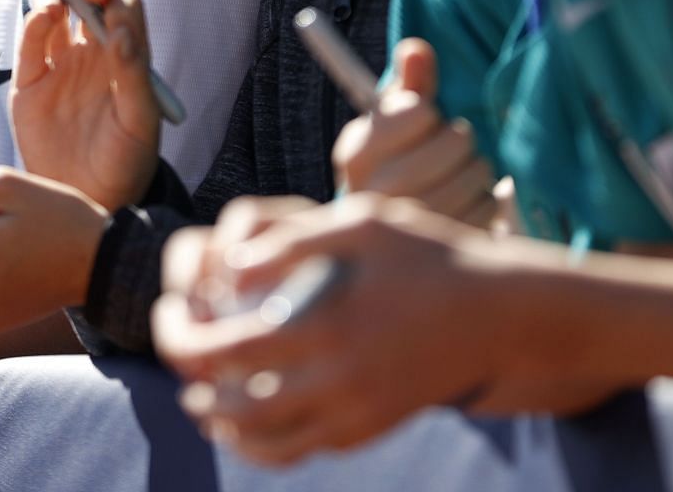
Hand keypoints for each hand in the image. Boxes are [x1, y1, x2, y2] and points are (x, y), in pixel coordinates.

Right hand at [10, 0, 159, 209]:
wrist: (88, 200)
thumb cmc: (126, 162)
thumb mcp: (141, 122)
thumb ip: (134, 75)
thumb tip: (120, 33)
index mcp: (127, 54)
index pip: (125, 5)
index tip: (113, 4)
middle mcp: (93, 51)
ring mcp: (60, 62)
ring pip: (55, 9)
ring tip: (59, 5)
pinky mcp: (30, 80)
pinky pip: (31, 41)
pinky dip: (34, 21)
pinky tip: (44, 16)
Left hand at [153, 194, 511, 461]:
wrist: (501, 315)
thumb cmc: (427, 256)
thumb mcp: (364, 221)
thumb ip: (293, 238)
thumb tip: (229, 264)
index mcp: (329, 324)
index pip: (231, 349)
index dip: (185, 341)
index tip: (171, 322)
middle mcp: (341, 380)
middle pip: (241, 405)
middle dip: (196, 388)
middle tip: (180, 366)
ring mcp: (358, 413)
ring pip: (270, 442)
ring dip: (224, 426)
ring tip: (202, 403)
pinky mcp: (372, 430)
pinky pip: (306, 450)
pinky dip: (266, 446)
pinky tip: (248, 423)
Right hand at [330, 39, 499, 227]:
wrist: (395, 231)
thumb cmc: (398, 162)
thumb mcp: (394, 123)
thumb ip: (408, 84)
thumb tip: (416, 50)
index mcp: (354, 155)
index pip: (414, 111)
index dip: (425, 111)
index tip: (418, 121)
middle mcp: (374, 193)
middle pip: (453, 142)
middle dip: (458, 138)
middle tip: (447, 147)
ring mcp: (409, 226)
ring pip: (475, 173)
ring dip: (476, 167)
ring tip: (457, 172)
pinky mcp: (441, 245)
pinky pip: (489, 206)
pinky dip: (487, 199)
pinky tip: (466, 202)